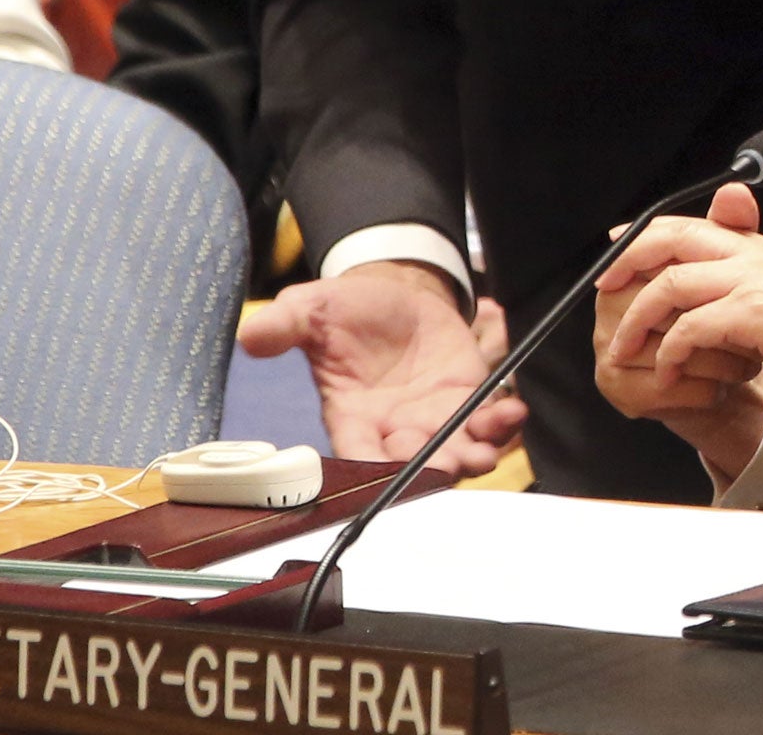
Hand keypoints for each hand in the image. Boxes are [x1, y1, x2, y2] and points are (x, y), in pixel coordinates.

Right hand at [238, 260, 527, 477]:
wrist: (395, 292)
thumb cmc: (349, 310)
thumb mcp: (312, 308)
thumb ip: (285, 324)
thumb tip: (251, 336)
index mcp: (351, 418)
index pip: (358, 454)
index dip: (373, 467)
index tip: (387, 470)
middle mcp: (393, 429)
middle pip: (414, 464)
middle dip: (431, 469)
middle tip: (446, 464)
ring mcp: (434, 418)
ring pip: (455, 452)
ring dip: (472, 455)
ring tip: (484, 448)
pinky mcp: (467, 399)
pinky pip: (486, 423)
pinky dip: (501, 424)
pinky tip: (511, 413)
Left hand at [596, 185, 762, 396]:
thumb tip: (736, 299)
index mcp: (762, 247)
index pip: (692, 224)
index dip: (647, 233)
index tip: (617, 247)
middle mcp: (754, 254)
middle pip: (671, 238)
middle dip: (628, 260)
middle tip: (604, 287)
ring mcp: (754, 280)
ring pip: (672, 284)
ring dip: (639, 319)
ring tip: (624, 346)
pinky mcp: (758, 315)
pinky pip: (693, 327)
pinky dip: (672, 351)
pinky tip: (668, 372)